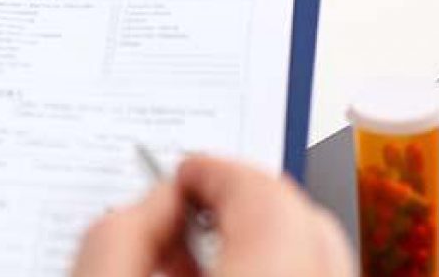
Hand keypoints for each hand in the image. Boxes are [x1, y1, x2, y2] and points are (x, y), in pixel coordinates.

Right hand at [71, 155, 353, 276]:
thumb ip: (120, 231)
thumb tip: (157, 203)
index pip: (267, 197)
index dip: (220, 172)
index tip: (184, 175)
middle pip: (308, 227)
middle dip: (251, 206)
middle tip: (192, 213)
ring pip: (318, 263)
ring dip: (265, 246)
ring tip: (195, 265)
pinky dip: (276, 275)